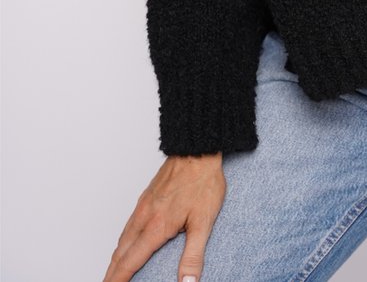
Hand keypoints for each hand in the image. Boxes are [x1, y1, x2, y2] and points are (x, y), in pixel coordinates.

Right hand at [102, 152, 225, 281]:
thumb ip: (194, 256)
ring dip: (115, 258)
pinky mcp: (147, 197)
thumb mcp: (204, 222)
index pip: (130, 262)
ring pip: (122, 238)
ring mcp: (144, 205)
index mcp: (156, 227)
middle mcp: (145, 217)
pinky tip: (126, 243)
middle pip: (120, 253)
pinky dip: (122, 241)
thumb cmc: (203, 182)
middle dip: (111, 273)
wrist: (197, 150)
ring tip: (112, 272)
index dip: (117, 280)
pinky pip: (128, 224)